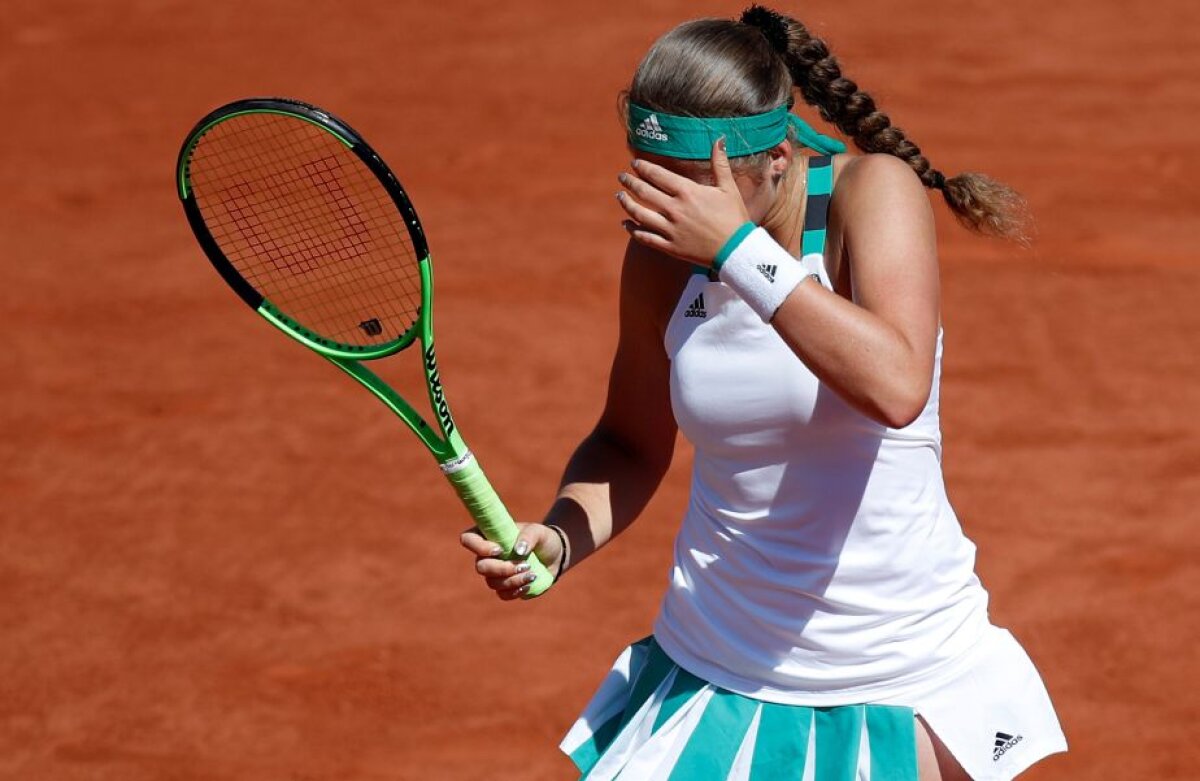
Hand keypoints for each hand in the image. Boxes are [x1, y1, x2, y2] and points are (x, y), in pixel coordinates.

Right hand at [459, 523, 562, 600]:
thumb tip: (518, 551)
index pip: (469, 539)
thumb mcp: (539, 531)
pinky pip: (502, 594)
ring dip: (512, 580)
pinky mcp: (505, 587)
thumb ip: (528, 537)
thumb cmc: (543, 539)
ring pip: (492, 582)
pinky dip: (515, 591)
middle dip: (501, 569)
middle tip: (524, 565)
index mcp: (490, 536)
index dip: (479, 547)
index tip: (499, 550)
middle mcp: (487, 555)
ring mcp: (495, 573)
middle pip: (480, 567)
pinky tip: (529, 584)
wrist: (555, 556)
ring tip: (532, 574)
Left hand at [616, 137, 750, 266]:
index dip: (643, 168)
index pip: (657, 175)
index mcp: (687, 192)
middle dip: (630, 182)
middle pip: (644, 192)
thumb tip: (719, 139)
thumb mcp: (729, 188)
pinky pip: (644, 237)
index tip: (634, 164)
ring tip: (619, 196)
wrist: (736, 251)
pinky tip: (625, 224)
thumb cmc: (734, 218)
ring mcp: (670, 229)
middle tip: (622, 177)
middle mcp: (674, 209)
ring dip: (626, 203)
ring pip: (639, 214)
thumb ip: (720, 163)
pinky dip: (632, 230)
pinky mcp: (669, 247)